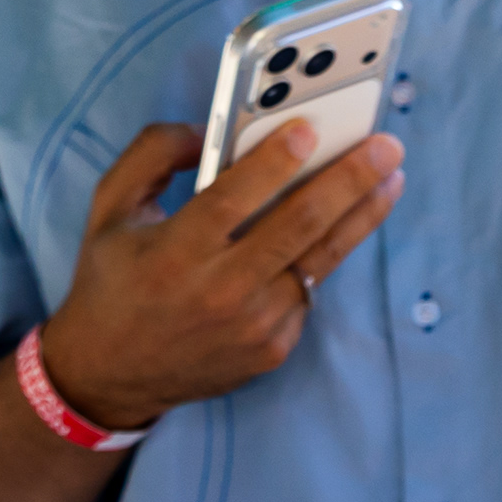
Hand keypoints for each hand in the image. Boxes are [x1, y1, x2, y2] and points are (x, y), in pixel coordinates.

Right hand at [31, 119, 404, 431]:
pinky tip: (340, 228)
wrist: (112, 373)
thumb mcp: (110, 208)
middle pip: (300, 225)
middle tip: (386, 147)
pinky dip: (320, 257)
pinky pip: (306, 292)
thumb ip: (152, 154)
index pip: (235, 197)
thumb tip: (206, 129)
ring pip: (320, 260)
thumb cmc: (112, 279)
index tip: (312, 128)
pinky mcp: (273, 348)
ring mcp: (253, 325)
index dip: (276, 161)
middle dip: (350, 180)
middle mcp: (220, 291)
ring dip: (362, 217)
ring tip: (391, 181)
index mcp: (176, 250)